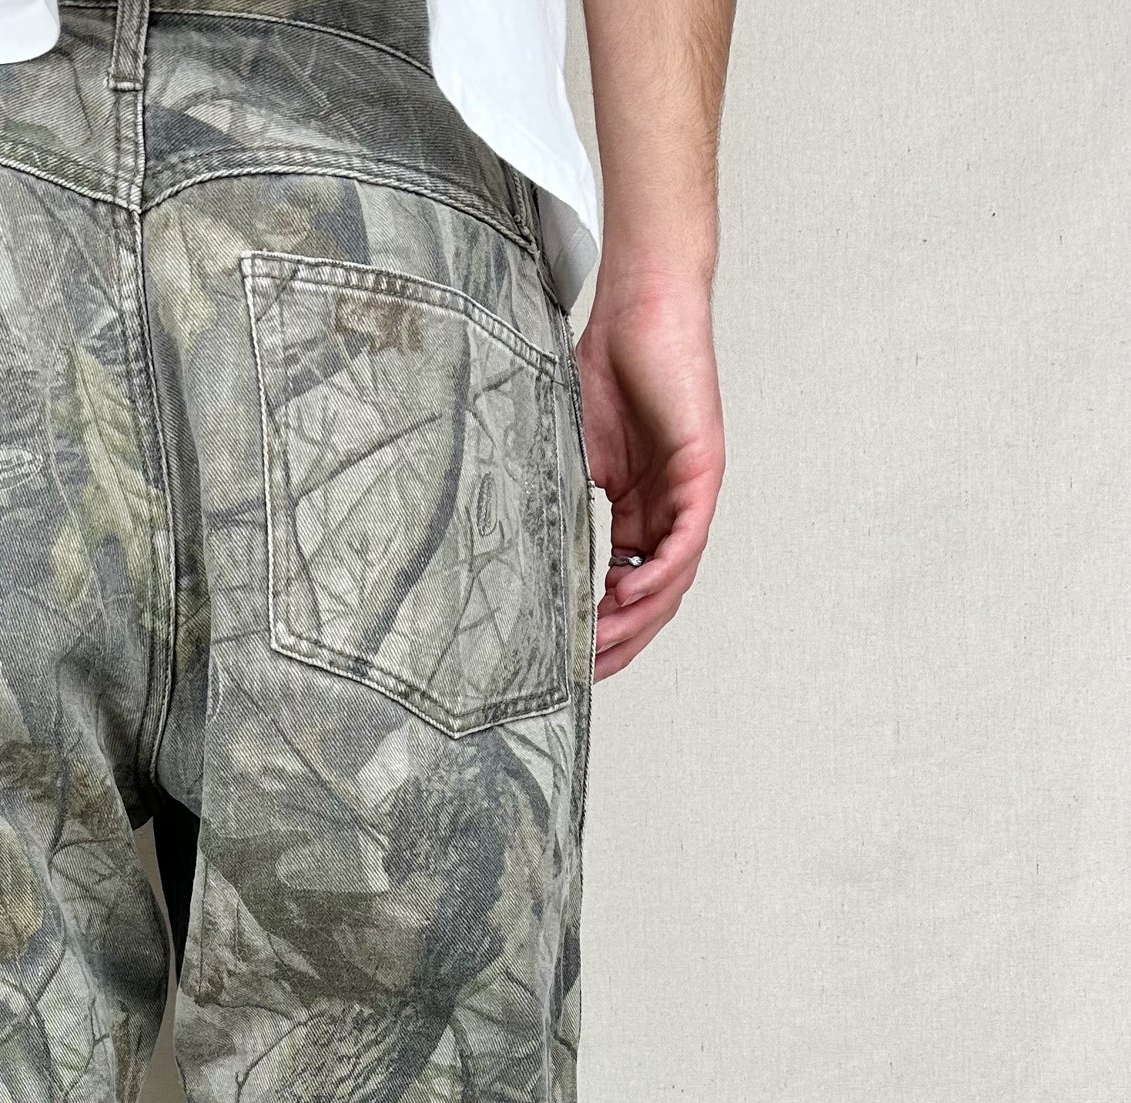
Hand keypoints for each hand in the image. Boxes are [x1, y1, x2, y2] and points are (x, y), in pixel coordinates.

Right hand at [574, 270, 724, 678]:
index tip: (572, 659)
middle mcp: (670, 508)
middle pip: (655, 595)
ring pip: (673, 577)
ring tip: (603, 644)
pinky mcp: (704, 470)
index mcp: (641, 509)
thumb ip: (562, 503)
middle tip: (587, 674)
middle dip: (622, 640)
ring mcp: (690, 492)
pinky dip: (660, 571)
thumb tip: (521, 552)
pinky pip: (686, 537)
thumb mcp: (572, 452)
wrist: (639, 306)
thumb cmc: (604, 366)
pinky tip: (629, 593)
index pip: (629, 585)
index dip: (605, 627)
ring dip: (639, 617)